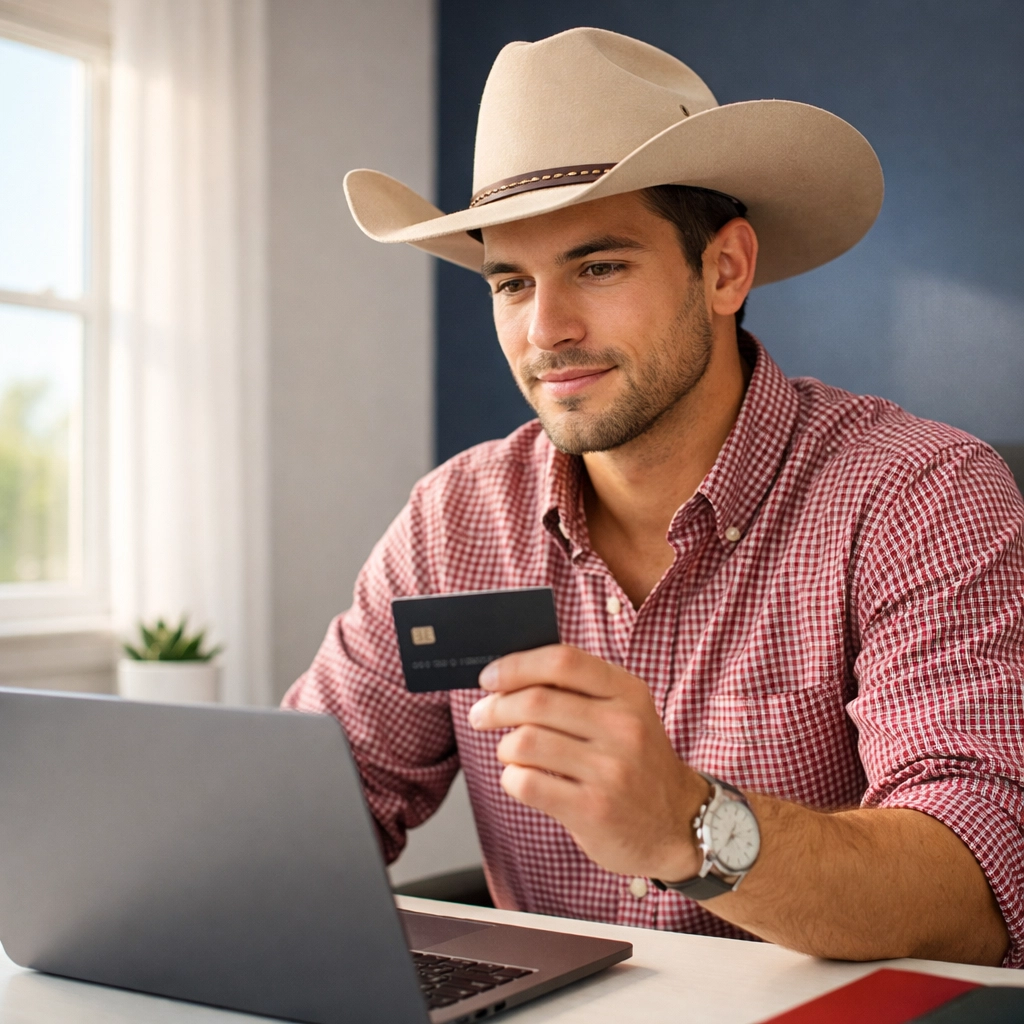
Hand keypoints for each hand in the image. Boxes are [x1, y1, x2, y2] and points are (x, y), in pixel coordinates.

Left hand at [469, 644, 707, 880]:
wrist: (678, 824)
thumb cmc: (637, 762)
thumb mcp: (625, 713)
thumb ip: (578, 690)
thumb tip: (508, 675)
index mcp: (628, 692)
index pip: (563, 661)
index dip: (517, 666)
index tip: (490, 677)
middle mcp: (624, 727)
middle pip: (536, 702)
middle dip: (496, 707)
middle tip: (482, 715)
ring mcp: (611, 770)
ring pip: (525, 743)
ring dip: (505, 747)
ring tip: (512, 753)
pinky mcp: (594, 810)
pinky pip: (527, 783)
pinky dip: (512, 779)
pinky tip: (522, 779)